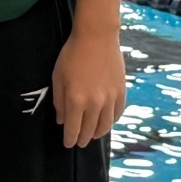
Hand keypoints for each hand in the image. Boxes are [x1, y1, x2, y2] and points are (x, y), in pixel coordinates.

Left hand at [51, 27, 124, 147]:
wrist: (96, 37)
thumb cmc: (72, 55)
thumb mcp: (58, 77)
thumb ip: (59, 101)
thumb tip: (62, 120)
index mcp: (76, 100)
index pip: (73, 128)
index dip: (70, 139)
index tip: (67, 144)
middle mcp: (95, 103)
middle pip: (89, 130)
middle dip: (82, 139)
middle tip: (78, 142)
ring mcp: (110, 99)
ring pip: (105, 126)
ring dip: (97, 133)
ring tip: (91, 135)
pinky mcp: (121, 92)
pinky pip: (117, 114)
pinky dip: (110, 121)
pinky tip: (105, 122)